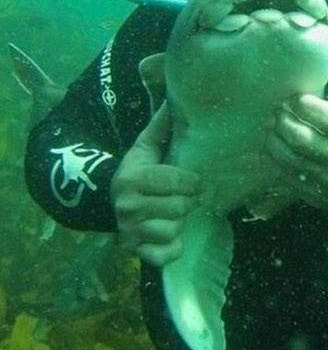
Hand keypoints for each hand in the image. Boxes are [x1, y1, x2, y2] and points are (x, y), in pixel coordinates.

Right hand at [111, 102, 201, 266]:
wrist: (109, 202)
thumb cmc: (138, 171)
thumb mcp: (146, 147)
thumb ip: (162, 125)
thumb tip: (176, 94)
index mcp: (132, 178)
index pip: (176, 181)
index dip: (192, 181)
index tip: (196, 180)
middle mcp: (126, 207)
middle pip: (179, 207)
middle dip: (189, 201)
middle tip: (188, 196)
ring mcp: (129, 232)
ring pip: (173, 230)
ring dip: (179, 223)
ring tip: (175, 213)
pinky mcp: (134, 252)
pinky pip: (167, 254)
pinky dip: (173, 246)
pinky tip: (170, 234)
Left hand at [265, 46, 327, 210]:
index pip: (325, 116)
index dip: (302, 104)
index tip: (292, 97)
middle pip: (302, 139)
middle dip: (282, 124)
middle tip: (273, 113)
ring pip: (290, 160)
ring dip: (273, 144)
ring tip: (268, 131)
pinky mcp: (315, 195)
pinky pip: (286, 180)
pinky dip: (273, 164)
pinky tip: (269, 151)